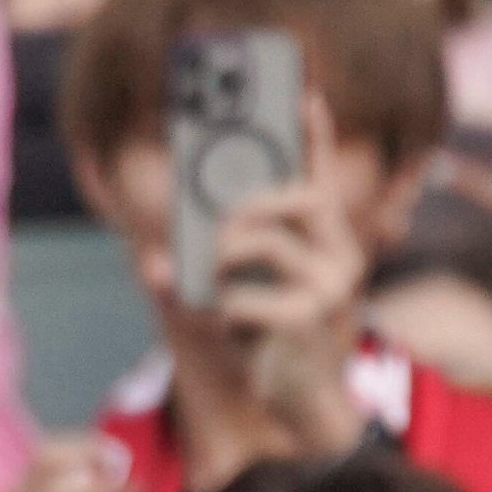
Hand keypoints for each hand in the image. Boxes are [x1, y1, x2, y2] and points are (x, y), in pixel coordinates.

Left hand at [207, 93, 374, 455]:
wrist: (299, 398)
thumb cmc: (268, 337)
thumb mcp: (239, 293)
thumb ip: (203, 271)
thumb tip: (151, 265)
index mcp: (325, 240)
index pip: (322, 176)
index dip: (314, 135)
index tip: (306, 92)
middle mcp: (341, 254)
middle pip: (299, 198)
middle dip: (250, 206)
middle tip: (220, 230)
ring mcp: (331, 285)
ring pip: (268, 242)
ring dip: (228, 257)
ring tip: (222, 280)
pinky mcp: (309, 317)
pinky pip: (248, 297)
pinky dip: (228, 312)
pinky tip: (236, 328)